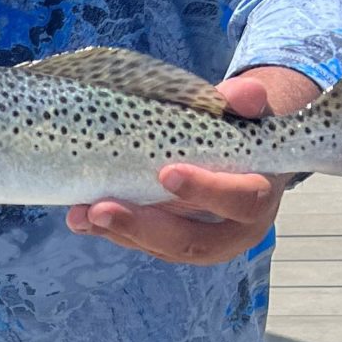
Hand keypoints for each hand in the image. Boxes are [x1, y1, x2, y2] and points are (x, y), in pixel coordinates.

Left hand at [65, 67, 317, 264]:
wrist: (243, 154)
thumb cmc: (243, 129)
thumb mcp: (249, 111)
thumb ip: (246, 101)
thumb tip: (241, 93)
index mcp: (259, 199)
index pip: (240, 202)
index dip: (205, 191)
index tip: (167, 173)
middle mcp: (234, 232)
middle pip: (192, 241)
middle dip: (145, 227)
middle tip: (102, 208)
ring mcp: (202, 244)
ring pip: (163, 249)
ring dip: (120, 233)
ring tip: (82, 215)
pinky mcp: (174, 245)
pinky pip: (145, 244)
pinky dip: (113, 232)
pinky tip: (83, 217)